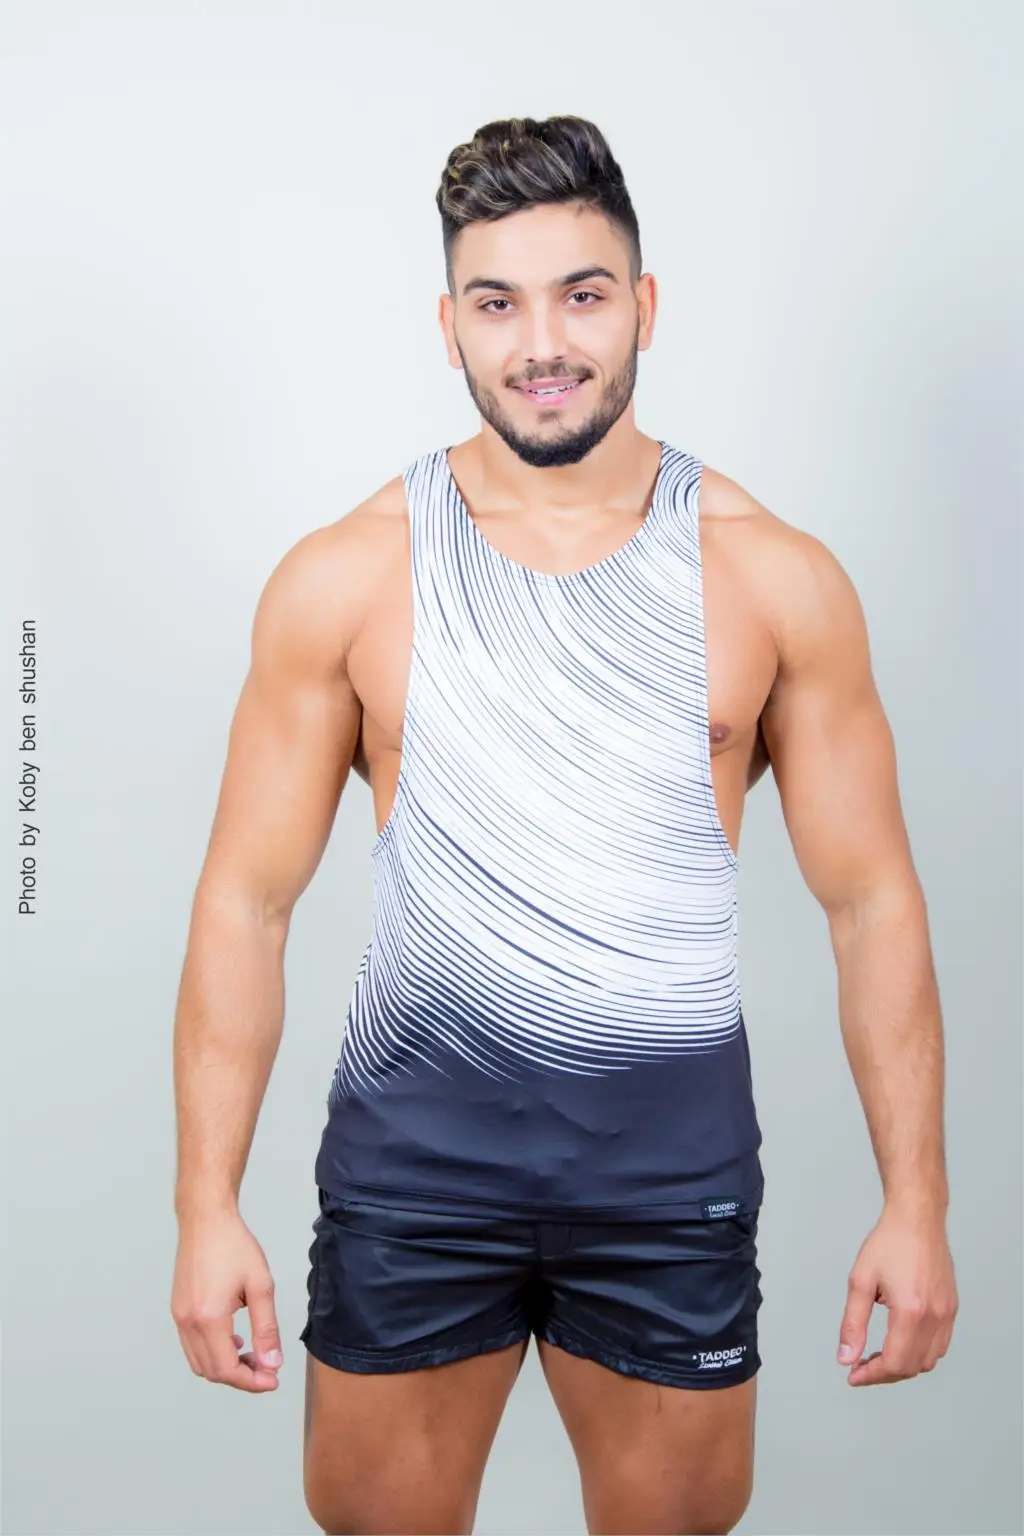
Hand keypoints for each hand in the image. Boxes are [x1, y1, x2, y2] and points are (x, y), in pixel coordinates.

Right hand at [171, 1207, 282, 1391]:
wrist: (206, 1219)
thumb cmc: (233, 1244)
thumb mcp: (260, 1285)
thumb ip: (266, 1328)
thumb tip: (272, 1363)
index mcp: (209, 1318)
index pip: (227, 1369)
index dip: (252, 1382)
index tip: (272, 1380)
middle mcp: (188, 1322)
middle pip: (212, 1371)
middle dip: (241, 1377)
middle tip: (267, 1370)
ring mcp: (179, 1317)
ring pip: (200, 1362)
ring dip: (226, 1367)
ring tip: (253, 1355)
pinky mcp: (177, 1310)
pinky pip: (192, 1346)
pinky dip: (212, 1353)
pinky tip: (234, 1340)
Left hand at [837, 1204, 957, 1385]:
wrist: (917, 1218)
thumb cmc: (889, 1242)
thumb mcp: (860, 1281)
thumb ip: (852, 1324)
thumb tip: (846, 1357)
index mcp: (911, 1311)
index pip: (894, 1362)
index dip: (872, 1375)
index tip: (853, 1375)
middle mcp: (935, 1316)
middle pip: (912, 1367)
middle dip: (884, 1373)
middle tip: (861, 1366)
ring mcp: (947, 1313)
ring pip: (929, 1360)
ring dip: (903, 1365)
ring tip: (878, 1355)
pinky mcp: (952, 1307)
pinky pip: (940, 1345)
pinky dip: (920, 1352)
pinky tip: (901, 1342)